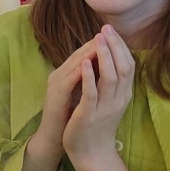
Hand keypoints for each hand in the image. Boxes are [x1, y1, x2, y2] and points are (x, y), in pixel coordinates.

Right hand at [35, 38, 102, 155]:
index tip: (116, 35)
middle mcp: (60, 74)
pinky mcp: (56, 95)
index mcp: (67, 74)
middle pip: (80, 53)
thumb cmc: (69, 117)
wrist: (53, 139)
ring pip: (74, 62)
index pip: (85, 52)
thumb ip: (90, 80)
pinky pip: (69, 80)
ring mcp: (56, 83)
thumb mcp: (81, 94)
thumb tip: (107, 67)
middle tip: (111, 31)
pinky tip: (91, 64)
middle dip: (97, 42)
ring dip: (89, 51)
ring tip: (103, 41)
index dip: (100, 43)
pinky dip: (81, 71)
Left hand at [61, 26, 135, 169]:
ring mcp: (106, 107)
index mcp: (123, 95)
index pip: (129, 66)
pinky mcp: (90, 114)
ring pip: (111, 78)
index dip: (121, 47)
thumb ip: (110, 81)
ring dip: (105, 56)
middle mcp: (118, 99)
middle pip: (124, 68)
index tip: (111, 30)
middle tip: (106, 28)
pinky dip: (90, 76)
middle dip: (115, 46)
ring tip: (98, 39)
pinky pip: (92, 93)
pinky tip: (86, 61)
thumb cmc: (97, 124)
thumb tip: (108, 56)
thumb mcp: (108, 100)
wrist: (90, 153)